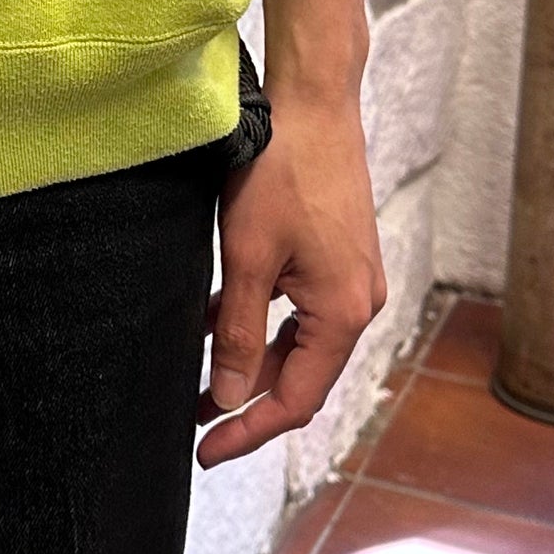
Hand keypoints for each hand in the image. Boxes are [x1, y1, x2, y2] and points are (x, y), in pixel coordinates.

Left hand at [197, 94, 385, 468]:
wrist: (314, 102)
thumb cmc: (281, 172)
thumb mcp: (247, 258)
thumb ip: (236, 333)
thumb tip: (226, 397)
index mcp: (345, 314)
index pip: (295, 399)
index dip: (248, 430)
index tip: (206, 451)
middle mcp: (359, 303)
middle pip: (300, 374)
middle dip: (246, 400)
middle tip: (194, 422)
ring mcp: (351, 278)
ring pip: (296, 341)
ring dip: (249, 359)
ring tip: (198, 382)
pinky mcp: (336, 256)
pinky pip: (298, 308)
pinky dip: (259, 321)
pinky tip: (212, 321)